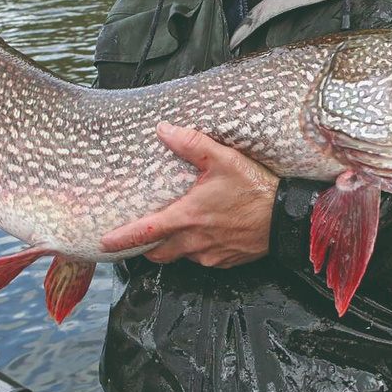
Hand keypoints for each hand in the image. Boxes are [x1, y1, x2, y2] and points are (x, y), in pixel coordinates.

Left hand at [100, 122, 278, 267]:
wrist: (287, 218)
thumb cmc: (256, 188)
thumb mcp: (224, 159)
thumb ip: (191, 144)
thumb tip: (163, 130)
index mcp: (187, 217)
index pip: (145, 232)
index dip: (121, 239)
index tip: (104, 243)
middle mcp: (194, 241)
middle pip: (158, 252)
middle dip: (147, 246)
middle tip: (143, 235)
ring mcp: (210, 255)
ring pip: (181, 255)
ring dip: (176, 245)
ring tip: (181, 227)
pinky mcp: (226, 261)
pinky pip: (204, 258)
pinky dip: (200, 247)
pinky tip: (210, 231)